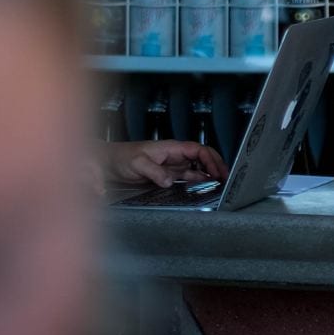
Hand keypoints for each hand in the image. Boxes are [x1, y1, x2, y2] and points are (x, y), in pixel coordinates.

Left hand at [102, 139, 228, 188]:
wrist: (108, 163)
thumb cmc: (121, 157)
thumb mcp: (137, 163)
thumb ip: (154, 172)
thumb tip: (169, 180)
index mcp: (171, 148)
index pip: (198, 150)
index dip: (211, 159)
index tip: (218, 171)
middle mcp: (174, 156)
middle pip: (202, 156)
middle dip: (216, 165)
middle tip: (226, 178)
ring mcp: (171, 165)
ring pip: (197, 167)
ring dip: (209, 173)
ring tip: (219, 183)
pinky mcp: (167, 174)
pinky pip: (188, 176)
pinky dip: (198, 180)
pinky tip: (203, 186)